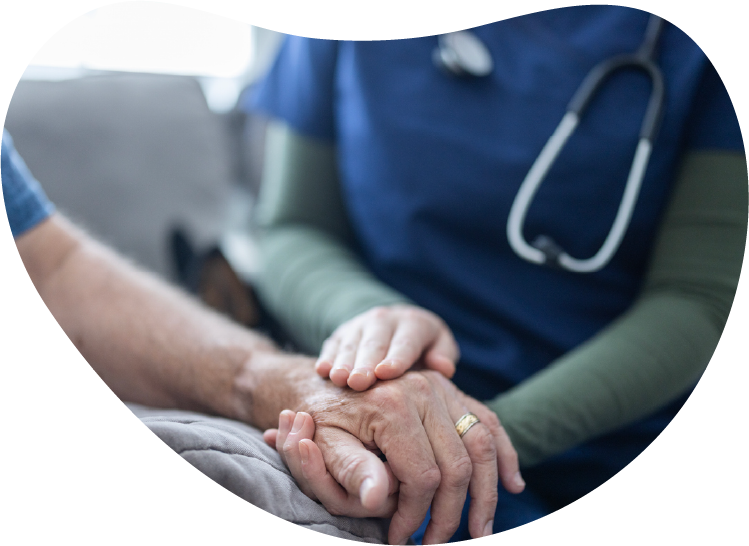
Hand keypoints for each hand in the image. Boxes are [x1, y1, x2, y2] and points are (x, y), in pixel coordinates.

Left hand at [250, 355, 524, 545]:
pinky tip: (512, 483)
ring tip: (482, 531)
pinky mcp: (448, 387)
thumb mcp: (320, 443)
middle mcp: (424, 390)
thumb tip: (377, 501)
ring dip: (488, 492)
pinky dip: (504, 454)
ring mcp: (440, 386)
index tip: (401, 538)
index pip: (423, 477)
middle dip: (452, 513)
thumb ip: (348, 470)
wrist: (320, 380)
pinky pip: (487, 421)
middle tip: (437, 544)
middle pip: (458, 464)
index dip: (416, 516)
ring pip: (481, 444)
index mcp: (393, 406)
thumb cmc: (318, 418)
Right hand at [316, 304, 458, 390]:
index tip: (386, 373)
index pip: (405, 342)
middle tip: (358, 382)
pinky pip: (332, 345)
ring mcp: (359, 326)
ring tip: (339, 380)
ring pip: (351, 343)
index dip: (395, 358)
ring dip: (343, 362)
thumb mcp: (439, 346)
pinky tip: (321, 371)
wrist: (393, 327)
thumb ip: (443, 355)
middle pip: (374, 342)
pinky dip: (327, 357)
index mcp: (413, 323)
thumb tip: (444, 367)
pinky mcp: (340, 334)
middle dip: (365, 362)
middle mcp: (384, 319)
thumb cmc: (422, 348)